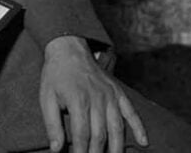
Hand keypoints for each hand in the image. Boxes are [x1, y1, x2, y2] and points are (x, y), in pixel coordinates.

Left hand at [39, 36, 147, 152]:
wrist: (69, 49)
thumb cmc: (56, 76)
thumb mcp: (46, 98)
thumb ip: (52, 125)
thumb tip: (56, 150)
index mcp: (78, 100)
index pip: (82, 135)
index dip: (80, 152)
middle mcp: (97, 99)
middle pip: (100, 135)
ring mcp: (110, 95)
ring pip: (117, 128)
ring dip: (116, 148)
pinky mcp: (118, 92)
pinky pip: (131, 112)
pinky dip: (139, 127)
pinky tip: (143, 142)